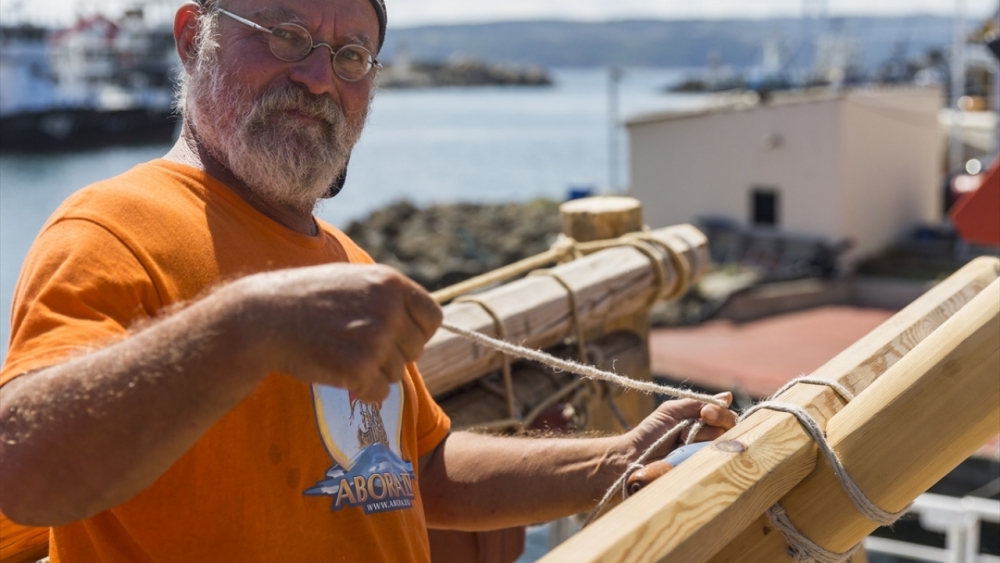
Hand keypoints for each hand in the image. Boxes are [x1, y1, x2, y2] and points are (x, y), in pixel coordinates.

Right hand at [229, 263, 442, 401]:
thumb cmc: (308, 299)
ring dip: (374, 372)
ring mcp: (375, 338)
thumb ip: (389, 298)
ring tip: (341, 353)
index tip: (398, 337)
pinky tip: (338, 373)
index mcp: (390, 282)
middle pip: (416, 349)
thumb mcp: (354, 281)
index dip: (417, 331)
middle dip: (392, 354)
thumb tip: (427, 324)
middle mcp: (388, 308)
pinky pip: (379, 392)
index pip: (433, 317)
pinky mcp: (358, 368)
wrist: (263, 317)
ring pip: (397, 373)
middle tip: (356, 346)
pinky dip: (363, 391)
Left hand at [625, 392, 737, 462]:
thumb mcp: (672, 411)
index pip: (727, 417)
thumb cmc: (651, 432)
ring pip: (724, 444)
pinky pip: (716, 462)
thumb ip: (697, 403)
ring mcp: (707, 458)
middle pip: (731, 429)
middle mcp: (709, 441)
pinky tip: (694, 453)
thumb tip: (728, 396)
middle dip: (718, 421)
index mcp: (703, 424)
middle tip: (702, 419)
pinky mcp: (702, 472)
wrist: (635, 456)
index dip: (721, 413)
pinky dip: (707, 455)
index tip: (705, 413)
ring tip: (685, 440)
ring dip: (707, 438)